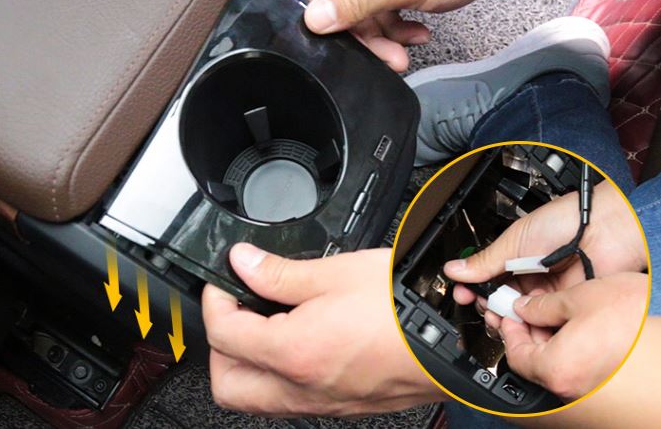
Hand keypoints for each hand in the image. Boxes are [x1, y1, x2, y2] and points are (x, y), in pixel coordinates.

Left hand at [202, 243, 441, 416]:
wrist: (455, 338)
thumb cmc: (406, 307)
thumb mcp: (337, 273)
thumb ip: (279, 273)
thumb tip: (244, 264)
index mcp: (295, 352)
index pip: (223, 335)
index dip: (215, 300)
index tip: (227, 281)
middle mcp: (303, 388)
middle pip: (227, 384)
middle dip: (221, 345)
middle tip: (238, 310)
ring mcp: (322, 403)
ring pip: (256, 398)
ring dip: (247, 364)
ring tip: (266, 324)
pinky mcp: (342, 406)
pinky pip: (290, 399)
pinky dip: (278, 375)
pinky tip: (298, 341)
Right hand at [297, 0, 508, 70]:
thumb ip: (356, 0)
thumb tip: (315, 18)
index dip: (322, 18)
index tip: (337, 42)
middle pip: (340, 6)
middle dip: (362, 37)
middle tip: (383, 57)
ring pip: (365, 13)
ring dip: (384, 39)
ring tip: (402, 55)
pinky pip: (387, 10)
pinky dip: (400, 29)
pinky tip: (417, 36)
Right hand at [446, 181, 645, 329]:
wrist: (603, 228)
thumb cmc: (563, 222)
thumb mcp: (513, 242)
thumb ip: (484, 262)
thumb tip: (454, 269)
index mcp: (513, 260)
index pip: (486, 282)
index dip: (474, 291)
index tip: (463, 295)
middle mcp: (529, 278)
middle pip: (502, 303)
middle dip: (490, 309)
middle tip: (486, 308)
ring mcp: (548, 293)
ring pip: (522, 316)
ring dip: (511, 320)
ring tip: (505, 317)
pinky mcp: (565, 305)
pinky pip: (545, 322)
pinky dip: (534, 325)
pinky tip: (527, 322)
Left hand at [500, 273, 647, 400]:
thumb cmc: (637, 319)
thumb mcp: (579, 298)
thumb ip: (542, 305)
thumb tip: (524, 307)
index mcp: (556, 368)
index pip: (515, 353)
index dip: (510, 328)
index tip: (510, 312)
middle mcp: (571, 387)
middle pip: (535, 360)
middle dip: (530, 332)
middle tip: (530, 309)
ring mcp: (591, 389)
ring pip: (558, 363)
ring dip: (552, 339)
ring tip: (559, 312)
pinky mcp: (608, 386)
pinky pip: (579, 367)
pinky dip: (573, 348)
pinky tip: (581, 326)